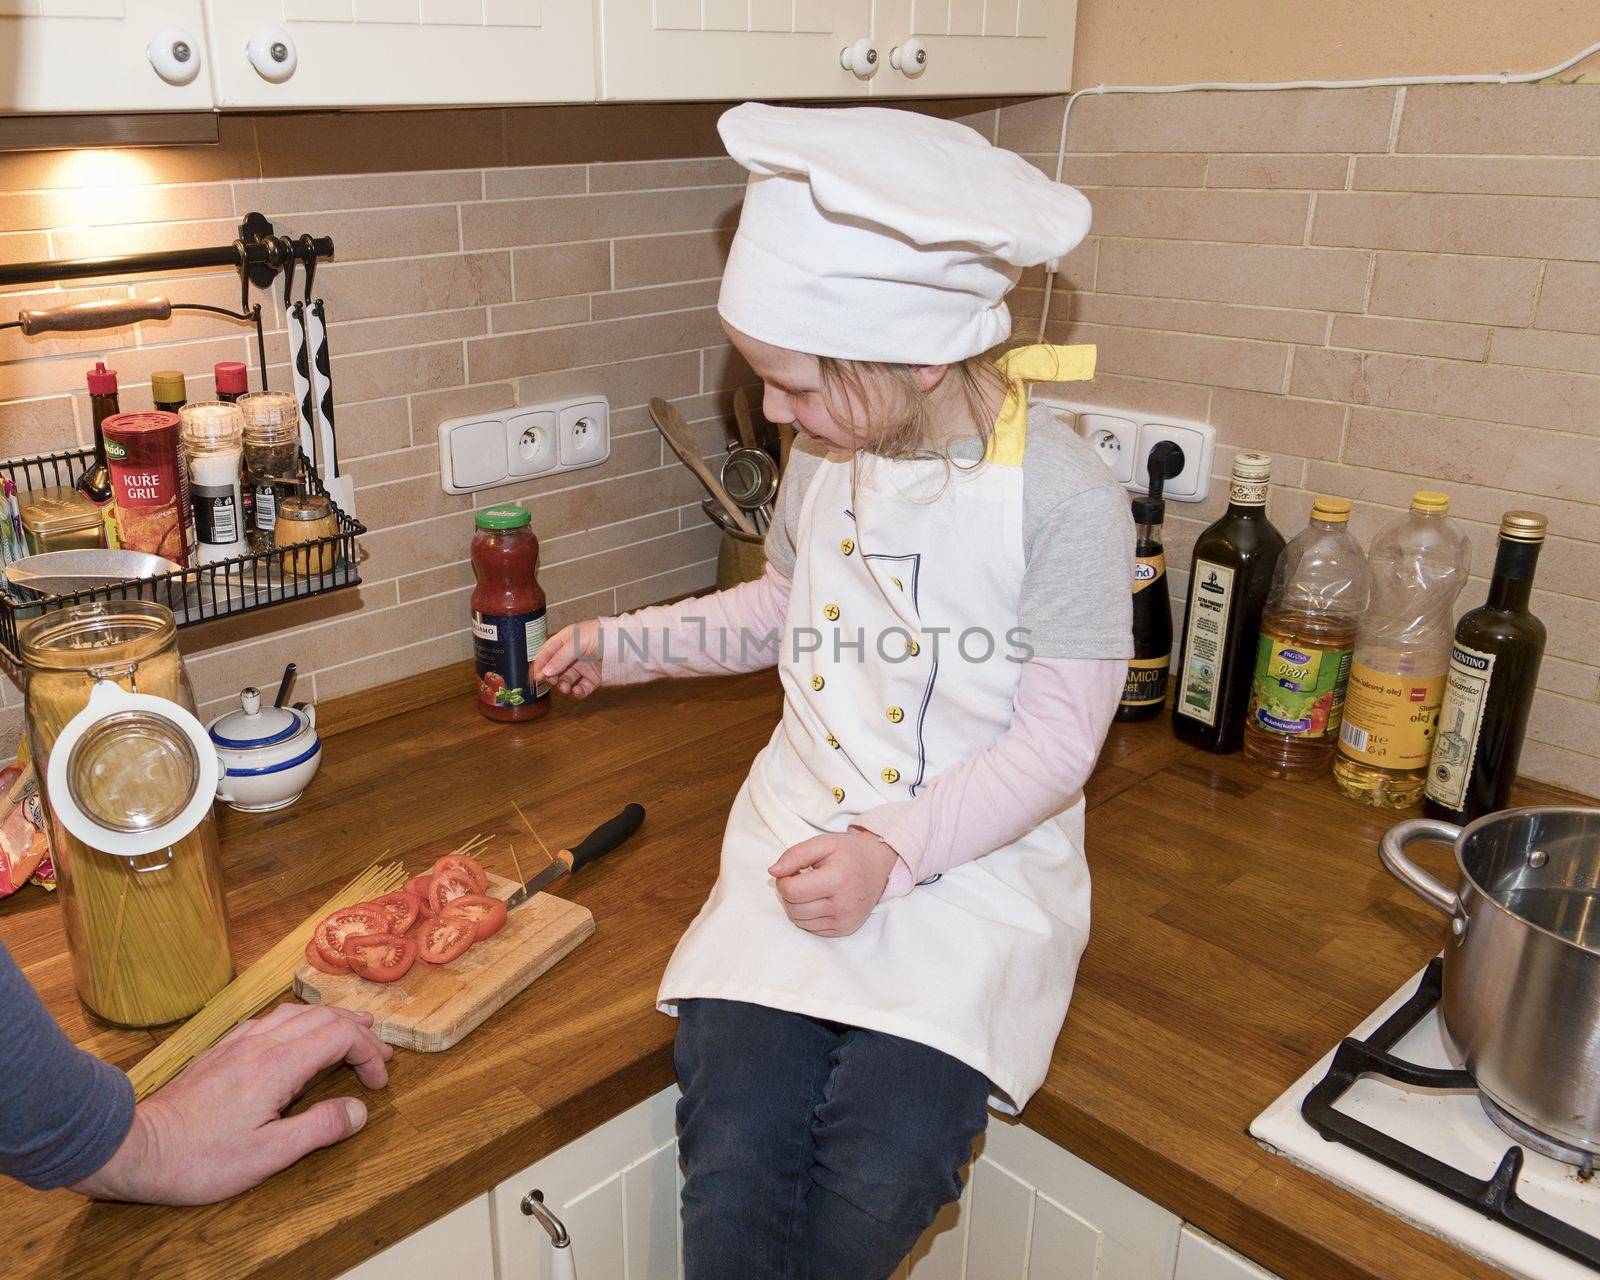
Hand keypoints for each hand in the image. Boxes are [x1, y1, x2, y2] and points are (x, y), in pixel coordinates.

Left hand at [72, 1003, 391, 1205]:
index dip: (368, 1053)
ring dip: (330, 1019)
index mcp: (278, 1065)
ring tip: (349, 1031)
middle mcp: (261, 1043)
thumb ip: (319, 1128)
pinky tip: (296, 1036)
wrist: (136, 1148)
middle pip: (323, 1016)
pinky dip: (298, 1021)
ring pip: (295, 1011)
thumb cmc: (200, 1159)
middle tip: (379, 1052)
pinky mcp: (220, 1050)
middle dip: (358, 1031)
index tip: (378, 1081)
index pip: (340, 1037)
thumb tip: (358, 1110)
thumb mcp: (268, 1155)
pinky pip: (269, 1019)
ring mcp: (238, 1043)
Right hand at [532, 620, 603, 699]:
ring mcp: (584, 666)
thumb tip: (545, 673)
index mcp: (566, 639)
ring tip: (566, 688)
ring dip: (563, 685)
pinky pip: (581, 688)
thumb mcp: (577, 643)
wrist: (627, 644)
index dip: (540, 664)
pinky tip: (577, 692)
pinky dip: (578, 692)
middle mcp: (573, 653)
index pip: (547, 652)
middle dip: (552, 676)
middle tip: (553, 681)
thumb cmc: (602, 635)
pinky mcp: (594, 678)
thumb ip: (560, 658)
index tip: (535, 677)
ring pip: (567, 679)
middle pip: (555, 668)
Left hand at [769, 831, 898, 937]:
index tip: (790, 871)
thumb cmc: (848, 852)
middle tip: (799, 879)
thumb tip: (773, 872)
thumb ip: (795, 855)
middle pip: (793, 909)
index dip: (783, 881)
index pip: (792, 891)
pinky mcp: (845, 929)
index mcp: (837, 880)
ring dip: (796, 906)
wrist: (878, 865)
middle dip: (788, 894)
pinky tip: (818, 900)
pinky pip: (812, 929)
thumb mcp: (822, 843)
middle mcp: (843, 905)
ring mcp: (845, 920)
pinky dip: (808, 916)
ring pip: (800, 922)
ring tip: (808, 889)